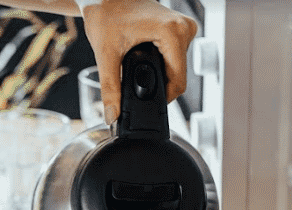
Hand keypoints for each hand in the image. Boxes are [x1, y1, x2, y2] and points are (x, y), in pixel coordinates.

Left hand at [80, 0, 198, 123]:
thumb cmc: (106, 12)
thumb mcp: (106, 53)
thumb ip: (110, 88)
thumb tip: (112, 116)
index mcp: (173, 32)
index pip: (178, 81)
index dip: (162, 98)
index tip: (142, 101)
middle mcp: (184, 28)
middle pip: (178, 76)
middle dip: (157, 84)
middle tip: (131, 75)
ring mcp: (185, 27)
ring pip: (177, 68)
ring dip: (159, 73)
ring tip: (135, 61)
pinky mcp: (181, 29)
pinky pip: (176, 57)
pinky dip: (161, 63)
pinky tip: (144, 57)